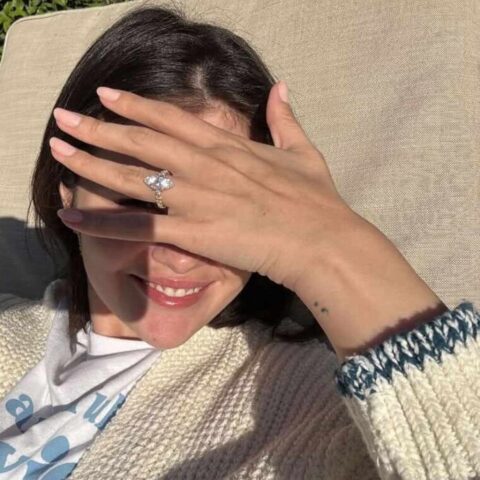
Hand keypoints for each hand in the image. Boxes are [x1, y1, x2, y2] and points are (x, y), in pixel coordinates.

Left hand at [50, 82, 360, 291]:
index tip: (107, 95)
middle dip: (99, 128)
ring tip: (59, 152)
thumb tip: (280, 88)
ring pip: (133, 178)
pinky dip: (105, 222)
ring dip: (92, 164)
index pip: (172, 119)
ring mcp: (198, 198)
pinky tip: (74, 216)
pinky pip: (141, 227)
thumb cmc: (317, 200)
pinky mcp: (195, 232)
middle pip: (142, 142)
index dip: (136, 105)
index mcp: (229, 146)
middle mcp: (206, 166)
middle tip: (64, 118)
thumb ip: (286, 118)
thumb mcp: (304, 151)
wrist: (323, 240)